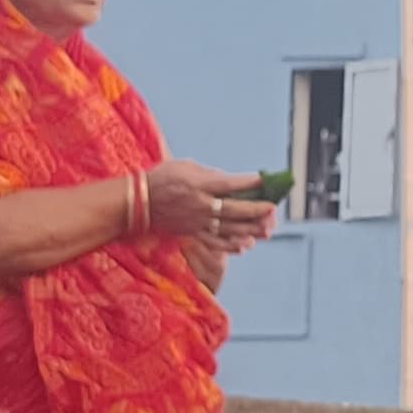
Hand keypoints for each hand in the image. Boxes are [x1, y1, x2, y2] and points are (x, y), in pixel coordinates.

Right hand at [143, 160, 271, 250]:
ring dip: (251, 230)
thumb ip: (209, 174)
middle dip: (256, 210)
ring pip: (230, 229)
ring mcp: (198, 222)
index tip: (266, 180)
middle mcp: (201, 205)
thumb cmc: (162, 179)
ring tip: (268, 230)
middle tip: (273, 210)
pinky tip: (245, 246)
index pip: (229, 185)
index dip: (249, 183)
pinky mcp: (193, 233)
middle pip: (235, 210)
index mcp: (199, 185)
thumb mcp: (185, 166)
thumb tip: (229, 182)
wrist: (139, 202)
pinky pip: (216, 243)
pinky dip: (232, 246)